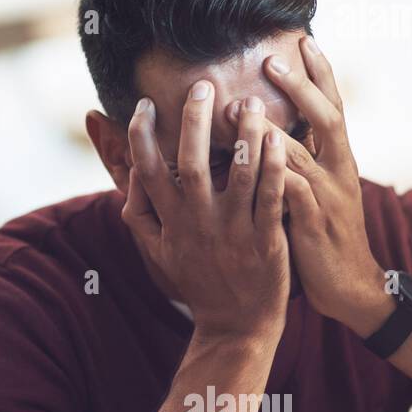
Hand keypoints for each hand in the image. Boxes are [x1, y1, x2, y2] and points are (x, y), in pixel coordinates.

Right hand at [123, 81, 289, 341]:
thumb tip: (132, 175)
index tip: (145, 104)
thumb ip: (140, 214)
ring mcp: (233, 231)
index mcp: (171, 221)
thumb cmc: (197, 282)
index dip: (142, 135)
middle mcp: (198, 222)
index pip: (148, 170)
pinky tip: (279, 139)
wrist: (236, 326)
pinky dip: (273, 167)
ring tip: (250, 102)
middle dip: (194, 121)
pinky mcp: (267, 240)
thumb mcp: (157, 253)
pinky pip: (270, 197)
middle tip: (202, 85)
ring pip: (236, 174)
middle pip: (190, 163)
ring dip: (243, 135)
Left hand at [262, 36, 391, 336]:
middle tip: (272, 60)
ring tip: (240, 108)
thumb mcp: (313, 191)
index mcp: (336, 160)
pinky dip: (274, 178)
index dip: (320, 75)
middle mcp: (337, 171)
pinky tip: (252, 165)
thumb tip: (268, 128)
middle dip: (301, 88)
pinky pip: (295, 196)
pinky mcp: (315, 225)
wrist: (349, 289)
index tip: (303, 40)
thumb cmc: (322, 235)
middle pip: (326, 119)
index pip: (331, 108)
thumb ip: (295, 160)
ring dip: (271, 130)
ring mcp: (329, 197)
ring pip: (302, 155)